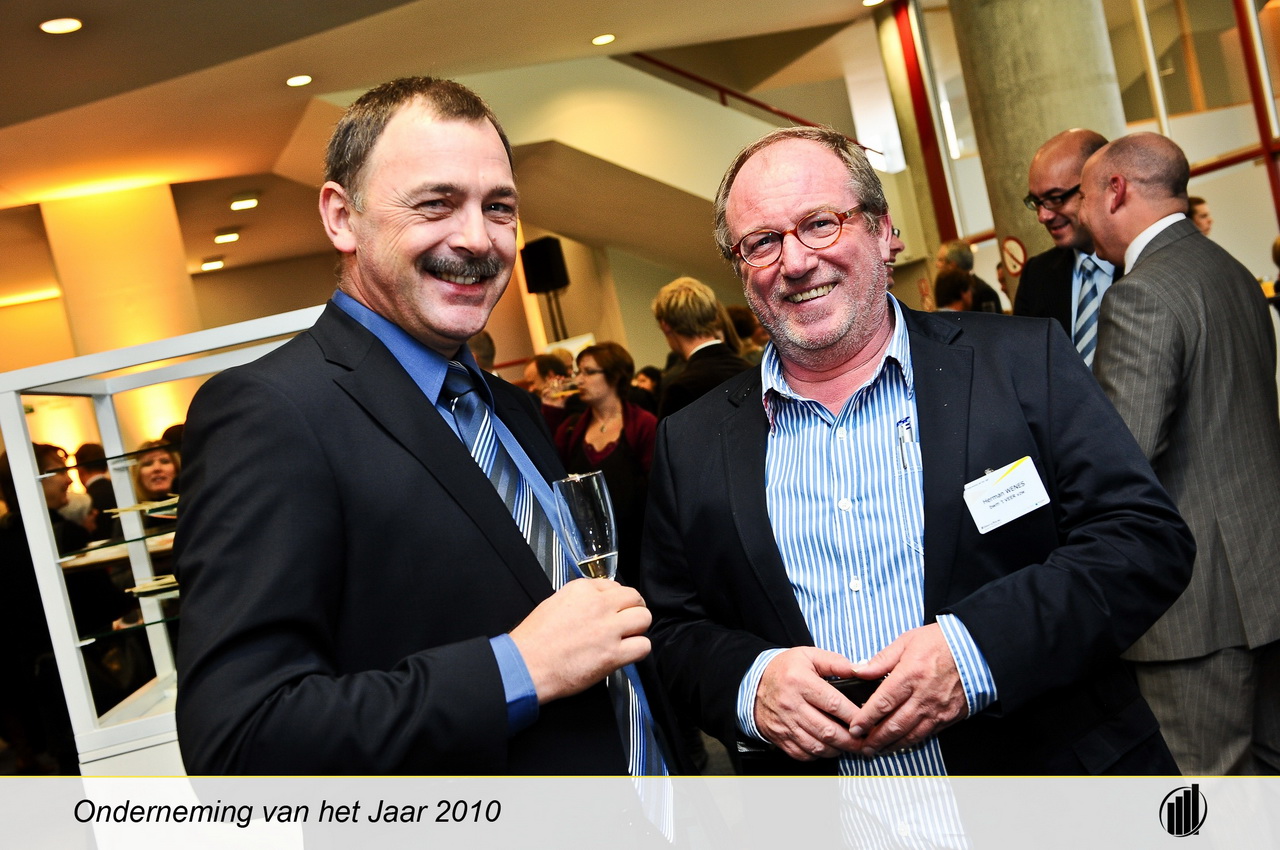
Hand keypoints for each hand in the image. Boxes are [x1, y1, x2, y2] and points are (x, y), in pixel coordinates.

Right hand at [509, 578, 650, 703]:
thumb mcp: (554, 603)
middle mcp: (598, 605)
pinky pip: (643, 646)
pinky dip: (638, 650)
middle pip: (634, 598)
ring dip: (638, 628)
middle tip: (627, 621)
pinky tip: (626, 653)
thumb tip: (598, 603)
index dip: (616, 600)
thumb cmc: (534, 640)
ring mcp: (607, 629)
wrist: (526, 665)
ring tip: (627, 637)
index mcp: (582, 590)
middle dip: (633, 609)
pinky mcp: (613, 654)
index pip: (615, 586)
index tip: (611, 610)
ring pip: (644, 618)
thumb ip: (580, 600)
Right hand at [753, 647, 860, 760]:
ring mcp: (784, 724)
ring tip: (852, 745)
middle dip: (852, 740)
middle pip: (827, 730)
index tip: (869, 720)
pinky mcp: (780, 738)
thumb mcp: (808, 655)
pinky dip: (820, 754)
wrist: (753, 683)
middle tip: (867, 741)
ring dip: (838, 749)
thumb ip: (835, 662)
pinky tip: (830, 748)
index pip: (833, 704)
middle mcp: (791, 705)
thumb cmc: (785, 669)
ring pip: (817, 746)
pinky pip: (804, 754)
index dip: (855, 716)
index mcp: (800, 681)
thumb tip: (860, 670)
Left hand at [846, 624, 967, 756]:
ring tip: (877, 750)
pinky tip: (900, 744)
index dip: (866, 719)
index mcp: (910, 675)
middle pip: (895, 725)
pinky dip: (911, 742)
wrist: (976, 650)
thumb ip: (881, 660)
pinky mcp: (949, 717)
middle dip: (875, 739)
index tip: (855, 727)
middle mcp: (924, 696)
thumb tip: (858, 670)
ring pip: (911, 735)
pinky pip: (927, 734)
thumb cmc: (940, 642)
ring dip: (891, 745)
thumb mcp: (907, 641)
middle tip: (862, 746)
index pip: (883, 703)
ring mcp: (938, 709)